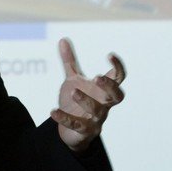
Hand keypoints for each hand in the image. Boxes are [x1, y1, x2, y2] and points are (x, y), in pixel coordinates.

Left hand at [50, 38, 125, 152]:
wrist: (71, 131)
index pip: (118, 78)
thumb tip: (63, 39)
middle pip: (117, 97)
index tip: (110, 54)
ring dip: (86, 101)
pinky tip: (53, 111)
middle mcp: (103, 105)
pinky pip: (76, 125)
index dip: (118, 67)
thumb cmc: (76, 102)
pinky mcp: (83, 131)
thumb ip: (69, 62)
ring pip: (97, 111)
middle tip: (98, 77)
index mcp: (103, 91)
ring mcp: (95, 119)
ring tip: (73, 91)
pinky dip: (64, 118)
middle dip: (109, 87)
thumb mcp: (72, 80)